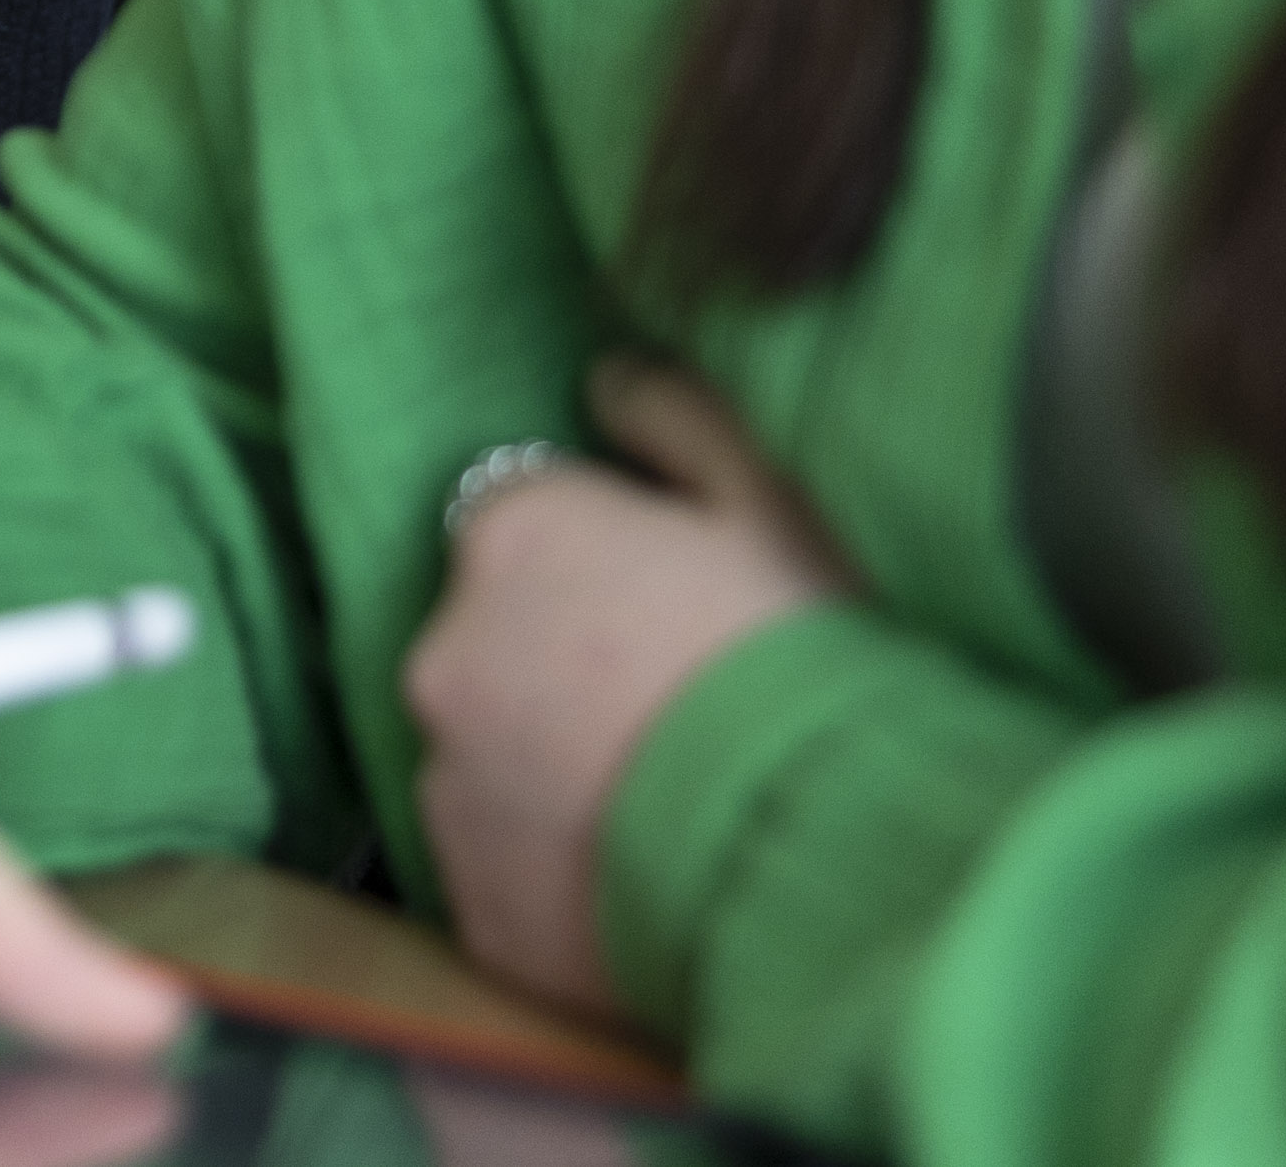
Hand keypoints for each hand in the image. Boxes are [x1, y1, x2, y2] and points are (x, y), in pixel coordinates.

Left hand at [402, 355, 849, 1012]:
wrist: (839, 867)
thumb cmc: (818, 661)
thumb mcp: (778, 499)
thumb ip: (676, 415)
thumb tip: (609, 378)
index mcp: (512, 537)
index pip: (522, 521)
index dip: (603, 560)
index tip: (676, 604)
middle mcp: (446, 655)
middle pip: (497, 642)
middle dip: (568, 665)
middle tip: (689, 707)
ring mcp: (452, 790)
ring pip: (496, 761)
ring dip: (558, 772)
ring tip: (682, 805)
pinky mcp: (478, 908)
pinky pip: (511, 877)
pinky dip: (563, 877)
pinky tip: (654, 880)